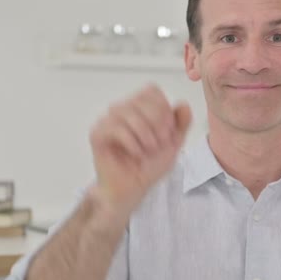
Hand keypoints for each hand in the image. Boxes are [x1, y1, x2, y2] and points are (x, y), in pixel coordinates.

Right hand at [88, 84, 191, 215]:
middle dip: (158, 122)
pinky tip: (137, 154)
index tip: (168, 130)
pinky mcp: (97, 135)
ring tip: (149, 150)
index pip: (151, 91)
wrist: (134, 188)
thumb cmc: (150, 165)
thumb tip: (183, 104)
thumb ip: (181, 123)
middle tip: (161, 143)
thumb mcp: (174, 143)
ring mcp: (108, 121)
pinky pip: (115, 128)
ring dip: (145, 133)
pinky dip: (131, 142)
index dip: (164, 109)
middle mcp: (122, 110)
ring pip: (128, 112)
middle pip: (141, 100)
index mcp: (139, 108)